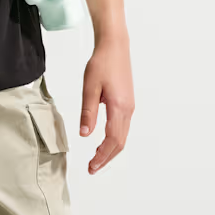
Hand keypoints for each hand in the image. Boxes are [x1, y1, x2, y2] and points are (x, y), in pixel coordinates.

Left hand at [79, 32, 133, 173]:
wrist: (115, 46)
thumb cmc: (102, 63)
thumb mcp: (90, 88)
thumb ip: (88, 112)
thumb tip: (85, 134)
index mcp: (119, 108)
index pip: (112, 140)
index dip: (102, 156)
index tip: (91, 166)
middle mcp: (128, 110)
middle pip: (120, 142)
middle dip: (106, 158)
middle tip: (92, 168)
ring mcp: (129, 106)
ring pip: (122, 136)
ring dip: (110, 149)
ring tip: (96, 158)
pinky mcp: (127, 102)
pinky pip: (123, 127)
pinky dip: (114, 139)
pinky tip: (103, 140)